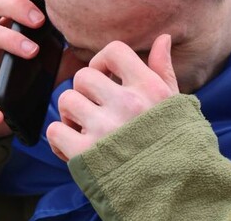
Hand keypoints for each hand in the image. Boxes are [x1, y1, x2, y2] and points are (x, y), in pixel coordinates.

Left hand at [47, 34, 179, 161]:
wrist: (174, 192)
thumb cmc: (175, 144)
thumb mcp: (176, 105)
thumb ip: (163, 71)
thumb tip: (162, 38)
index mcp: (148, 88)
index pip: (114, 51)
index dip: (103, 61)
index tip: (107, 76)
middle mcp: (126, 104)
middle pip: (83, 76)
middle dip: (85, 91)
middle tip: (95, 107)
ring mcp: (104, 129)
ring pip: (66, 100)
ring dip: (71, 114)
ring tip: (86, 126)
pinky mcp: (85, 154)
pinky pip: (55, 130)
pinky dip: (61, 138)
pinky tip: (77, 145)